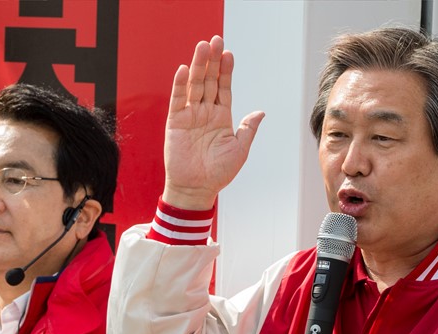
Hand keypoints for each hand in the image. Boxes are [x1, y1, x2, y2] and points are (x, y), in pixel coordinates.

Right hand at [163, 35, 264, 209]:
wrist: (196, 189)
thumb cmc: (219, 173)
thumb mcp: (239, 150)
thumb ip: (248, 129)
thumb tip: (261, 112)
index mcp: (222, 117)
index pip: (224, 88)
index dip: (226, 72)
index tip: (229, 54)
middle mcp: (206, 112)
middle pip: (209, 81)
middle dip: (212, 61)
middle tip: (215, 40)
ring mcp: (190, 116)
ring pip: (194, 86)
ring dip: (198, 66)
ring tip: (202, 48)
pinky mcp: (176, 123)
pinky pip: (178, 100)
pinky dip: (180, 85)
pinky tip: (184, 70)